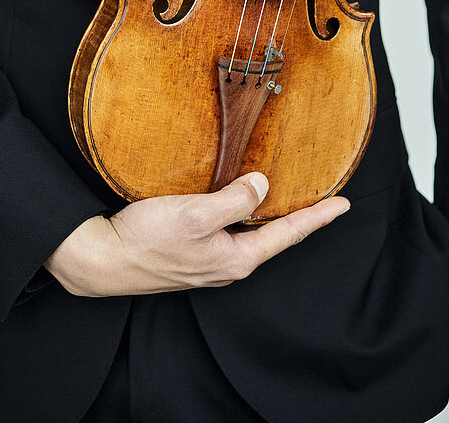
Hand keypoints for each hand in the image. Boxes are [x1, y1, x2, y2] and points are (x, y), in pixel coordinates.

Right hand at [45, 173, 349, 296]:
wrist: (104, 259)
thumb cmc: (147, 239)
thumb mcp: (195, 213)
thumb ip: (233, 199)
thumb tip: (261, 185)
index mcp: (236, 258)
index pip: (289, 234)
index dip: (318, 217)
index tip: (344, 204)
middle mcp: (228, 264)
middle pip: (273, 236)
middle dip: (298, 218)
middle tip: (323, 200)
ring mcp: (210, 261)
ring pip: (250, 234)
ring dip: (270, 216)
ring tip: (287, 197)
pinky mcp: (192, 252)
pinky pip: (229, 231)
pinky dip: (242, 215)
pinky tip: (239, 202)